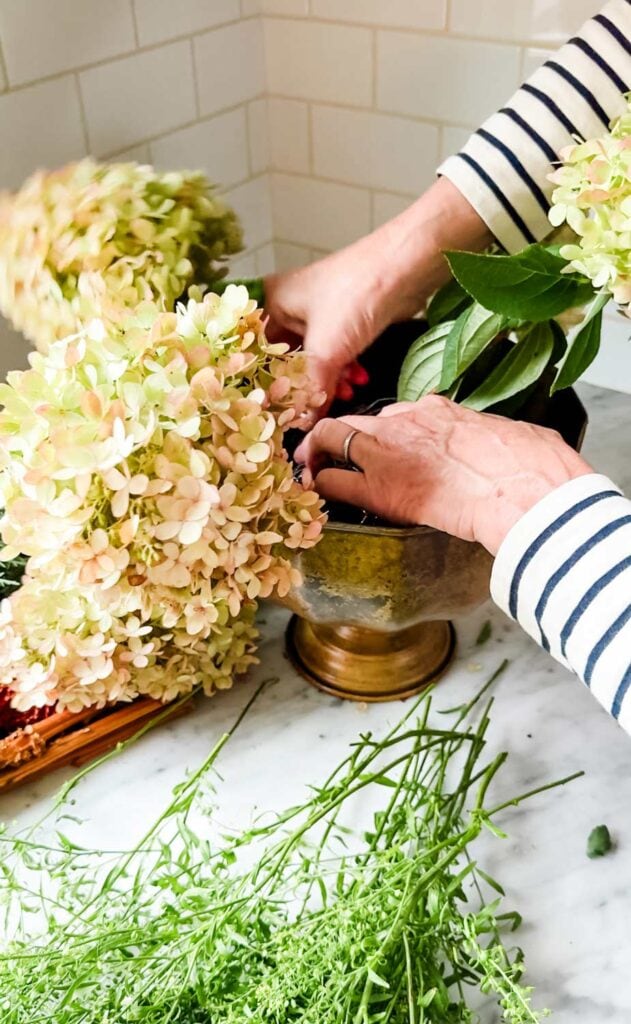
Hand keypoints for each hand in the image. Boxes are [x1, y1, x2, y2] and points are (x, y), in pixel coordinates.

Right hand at [264, 178, 492, 420]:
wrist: (406, 267)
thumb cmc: (356, 294)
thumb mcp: (327, 349)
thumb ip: (312, 390)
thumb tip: (304, 424)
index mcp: (272, 302)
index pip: (258, 352)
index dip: (269, 383)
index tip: (278, 411)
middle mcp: (291, 305)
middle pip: (287, 357)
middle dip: (304, 384)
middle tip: (313, 408)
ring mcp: (320, 311)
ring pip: (315, 357)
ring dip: (329, 379)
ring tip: (344, 393)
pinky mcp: (346, 318)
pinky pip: (336, 351)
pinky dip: (345, 367)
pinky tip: (357, 379)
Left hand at [295, 396, 592, 555]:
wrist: (521, 490)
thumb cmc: (530, 465)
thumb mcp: (512, 434)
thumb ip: (490, 436)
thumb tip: (507, 444)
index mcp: (437, 411)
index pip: (398, 414)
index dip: (384, 432)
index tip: (382, 444)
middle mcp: (404, 423)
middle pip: (356, 420)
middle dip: (338, 435)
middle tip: (327, 452)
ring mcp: (385, 453)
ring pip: (332, 438)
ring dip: (318, 454)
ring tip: (310, 468)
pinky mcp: (377, 489)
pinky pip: (332, 482)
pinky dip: (319, 486)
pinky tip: (313, 494)